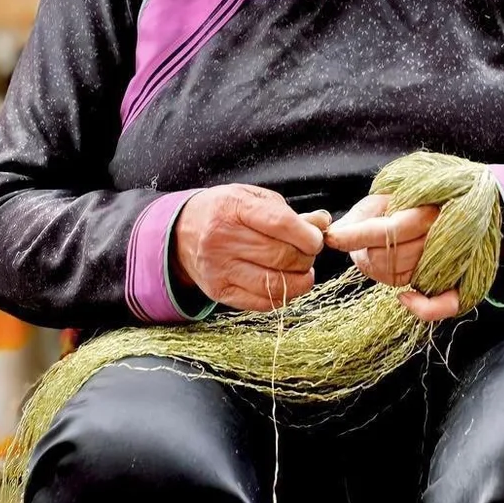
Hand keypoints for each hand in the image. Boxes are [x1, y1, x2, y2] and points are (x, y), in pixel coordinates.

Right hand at [174, 185, 329, 312]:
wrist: (182, 232)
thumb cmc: (226, 212)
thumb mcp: (253, 200)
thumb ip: (288, 213)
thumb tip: (322, 224)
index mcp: (233, 209)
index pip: (280, 224)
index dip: (308, 236)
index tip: (316, 239)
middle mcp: (222, 239)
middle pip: (281, 257)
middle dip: (306, 258)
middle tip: (308, 254)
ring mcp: (218, 268)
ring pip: (274, 284)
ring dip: (299, 281)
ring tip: (302, 271)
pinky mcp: (219, 291)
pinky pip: (262, 302)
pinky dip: (282, 296)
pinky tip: (285, 284)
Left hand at [324, 194, 459, 322]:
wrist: (455, 211)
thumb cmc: (412, 207)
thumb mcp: (384, 199)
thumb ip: (361, 214)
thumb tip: (334, 232)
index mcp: (431, 208)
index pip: (390, 228)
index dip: (357, 235)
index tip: (332, 238)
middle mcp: (448, 233)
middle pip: (395, 256)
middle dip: (369, 254)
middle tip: (365, 246)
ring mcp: (460, 260)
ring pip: (408, 277)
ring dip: (384, 272)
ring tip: (382, 255)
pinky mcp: (466, 284)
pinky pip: (446, 304)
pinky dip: (424, 308)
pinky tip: (405, 298)